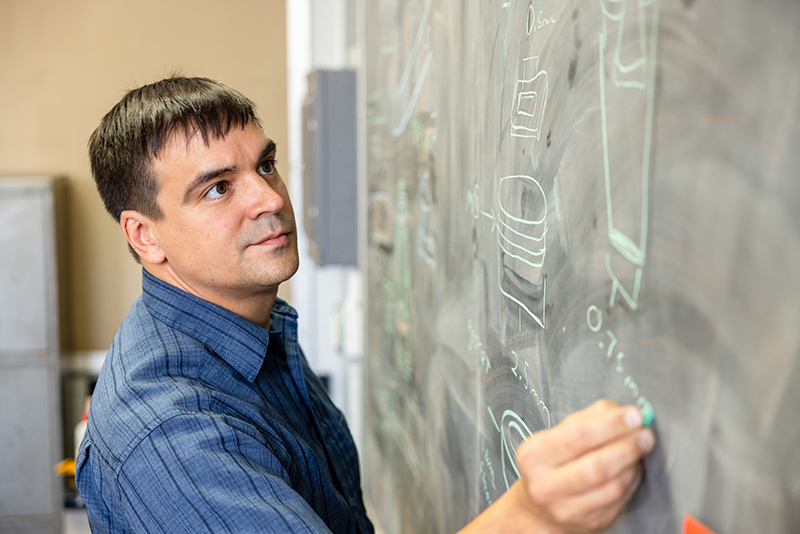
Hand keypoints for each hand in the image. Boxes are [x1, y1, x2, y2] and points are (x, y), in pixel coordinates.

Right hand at [514, 399, 655, 532]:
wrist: (540, 507)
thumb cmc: (552, 462)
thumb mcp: (558, 433)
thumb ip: (588, 418)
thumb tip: (622, 412)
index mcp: (534, 455)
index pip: (577, 436)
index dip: (610, 425)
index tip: (634, 415)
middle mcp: (546, 486)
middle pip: (597, 466)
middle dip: (627, 447)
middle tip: (646, 434)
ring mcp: (567, 509)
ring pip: (613, 486)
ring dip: (632, 464)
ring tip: (640, 448)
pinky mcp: (590, 523)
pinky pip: (620, 500)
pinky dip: (631, 480)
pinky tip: (632, 467)